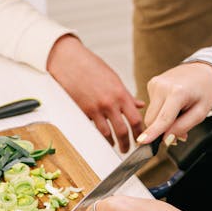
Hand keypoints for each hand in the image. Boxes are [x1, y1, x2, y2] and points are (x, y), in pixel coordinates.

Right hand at [47, 35, 143, 151]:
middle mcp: (110, 103)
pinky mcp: (83, 111)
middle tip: (128, 149)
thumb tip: (140, 104)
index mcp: (121, 94)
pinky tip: (101, 138)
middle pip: (122, 130)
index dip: (140, 131)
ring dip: (112, 143)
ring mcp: (95, 108)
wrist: (70, 61)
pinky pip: (93, 128)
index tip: (141, 137)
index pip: (136, 119)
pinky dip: (98, 135)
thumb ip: (127, 95)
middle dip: (126, 143)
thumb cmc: (92, 67)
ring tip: (114, 146)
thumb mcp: (114, 79)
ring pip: (107, 133)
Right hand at [136, 62, 211, 145]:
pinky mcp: (151, 84)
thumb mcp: (201, 112)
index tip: (142, 142)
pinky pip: (152, 106)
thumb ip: (183, 127)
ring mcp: (155, 84)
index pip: (163, 118)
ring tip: (177, 111)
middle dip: (162, 129)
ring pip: (150, 115)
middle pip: (152, 119)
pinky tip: (172, 103)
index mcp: (178, 92)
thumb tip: (166, 138)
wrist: (201, 70)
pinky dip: (160, 110)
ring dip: (161, 119)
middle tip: (178, 127)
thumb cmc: (203, 91)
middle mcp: (162, 86)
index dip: (153, 133)